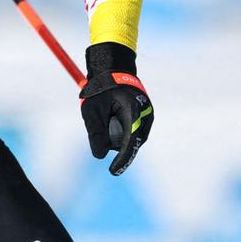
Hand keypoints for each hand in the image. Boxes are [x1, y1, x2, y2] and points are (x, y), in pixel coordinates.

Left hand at [78, 43, 153, 175]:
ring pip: (134, 138)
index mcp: (134, 109)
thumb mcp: (92, 109)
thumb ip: (95, 132)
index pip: (130, 141)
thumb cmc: (101, 88)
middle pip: (133, 141)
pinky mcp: (145, 117)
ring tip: (106, 120)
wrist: (113, 69)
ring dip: (120, 138)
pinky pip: (134, 132)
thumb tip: (100, 156)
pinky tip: (112, 123)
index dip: (122, 159)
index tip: (113, 172)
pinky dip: (123, 133)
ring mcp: (147, 116)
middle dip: (118, 147)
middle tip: (102, 137)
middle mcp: (145, 114)